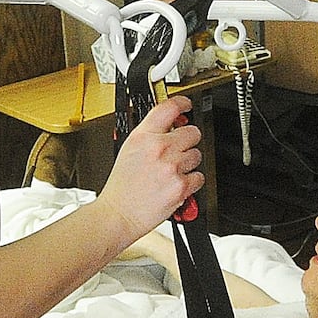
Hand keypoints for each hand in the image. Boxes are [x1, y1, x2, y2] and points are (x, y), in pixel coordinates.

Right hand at [98, 95, 204, 240]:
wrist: (118, 214)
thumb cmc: (122, 186)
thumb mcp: (129, 149)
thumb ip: (150, 134)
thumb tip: (171, 124)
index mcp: (143, 136)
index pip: (169, 108)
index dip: (182, 103)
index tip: (187, 106)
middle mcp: (159, 148)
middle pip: (192, 132)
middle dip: (188, 141)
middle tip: (177, 151)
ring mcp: (171, 167)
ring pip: (197, 155)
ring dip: (188, 163)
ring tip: (171, 172)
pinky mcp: (181, 186)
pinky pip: (199, 177)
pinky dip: (191, 182)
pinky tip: (175, 184)